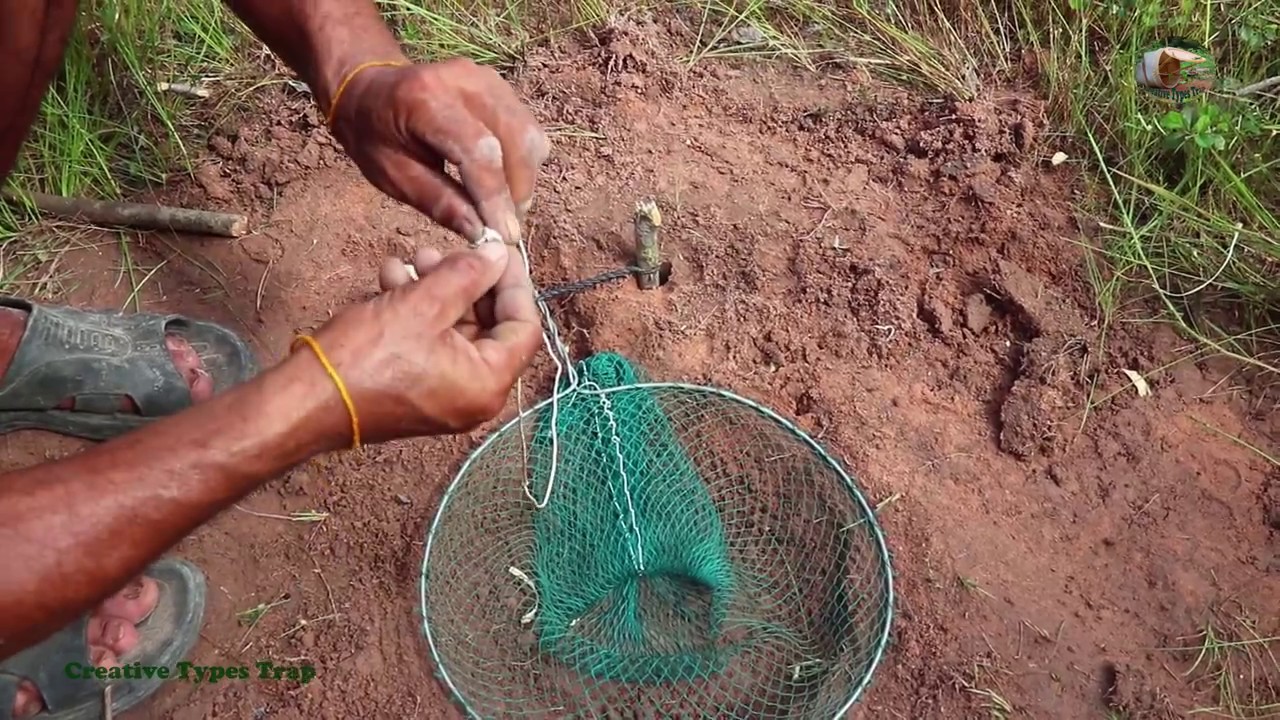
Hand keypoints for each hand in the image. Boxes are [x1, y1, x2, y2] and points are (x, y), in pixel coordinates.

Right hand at [304, 242, 540, 443]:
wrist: (304, 401)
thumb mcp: (422, 304)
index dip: (513, 284)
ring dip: (435, 290)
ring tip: (408, 262)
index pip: (524, 327)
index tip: (496, 250)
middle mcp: (474, 397)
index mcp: (487, 384)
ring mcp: (445, 395)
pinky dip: (417, 311)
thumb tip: (499, 255)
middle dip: (465, 282)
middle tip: (441, 251)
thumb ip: (467, 276)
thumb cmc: (365, 358)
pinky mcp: (417, 389)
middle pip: (490, 326)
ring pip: (455, 330)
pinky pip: (431, 344)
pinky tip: (389, 280)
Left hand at [328, 58, 550, 244]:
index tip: (503, 234)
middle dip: (517, 189)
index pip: (478, 150)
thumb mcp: (392, 176)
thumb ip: (437, 202)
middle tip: (504, 223)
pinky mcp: (499, 85)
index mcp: (424, 99)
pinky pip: (527, 128)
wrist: (370, 89)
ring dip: (524, 177)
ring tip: (504, 205)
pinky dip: (523, 161)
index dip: (495, 195)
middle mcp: (463, 80)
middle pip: (515, 138)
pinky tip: (503, 180)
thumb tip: (480, 232)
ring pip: (529, 134)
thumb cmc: (375, 136)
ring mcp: (486, 78)